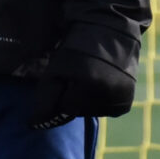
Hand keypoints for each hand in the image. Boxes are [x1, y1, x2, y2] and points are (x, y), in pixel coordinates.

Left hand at [13, 42, 134, 130]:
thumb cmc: (77, 48)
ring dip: (86, 101)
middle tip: (80, 77)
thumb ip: (45, 96)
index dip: (62, 94)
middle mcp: (107, 93)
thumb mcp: (56, 68)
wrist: (111, 33)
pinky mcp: (126, 103)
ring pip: (91, 113)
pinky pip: (104, 112)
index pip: (64, 108)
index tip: (66, 80)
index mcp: (88, 82)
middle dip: (73, 98)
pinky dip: (100, 102)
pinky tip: (103, 85)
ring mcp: (119, 99)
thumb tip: (34, 124)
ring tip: (92, 79)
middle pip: (78, 112)